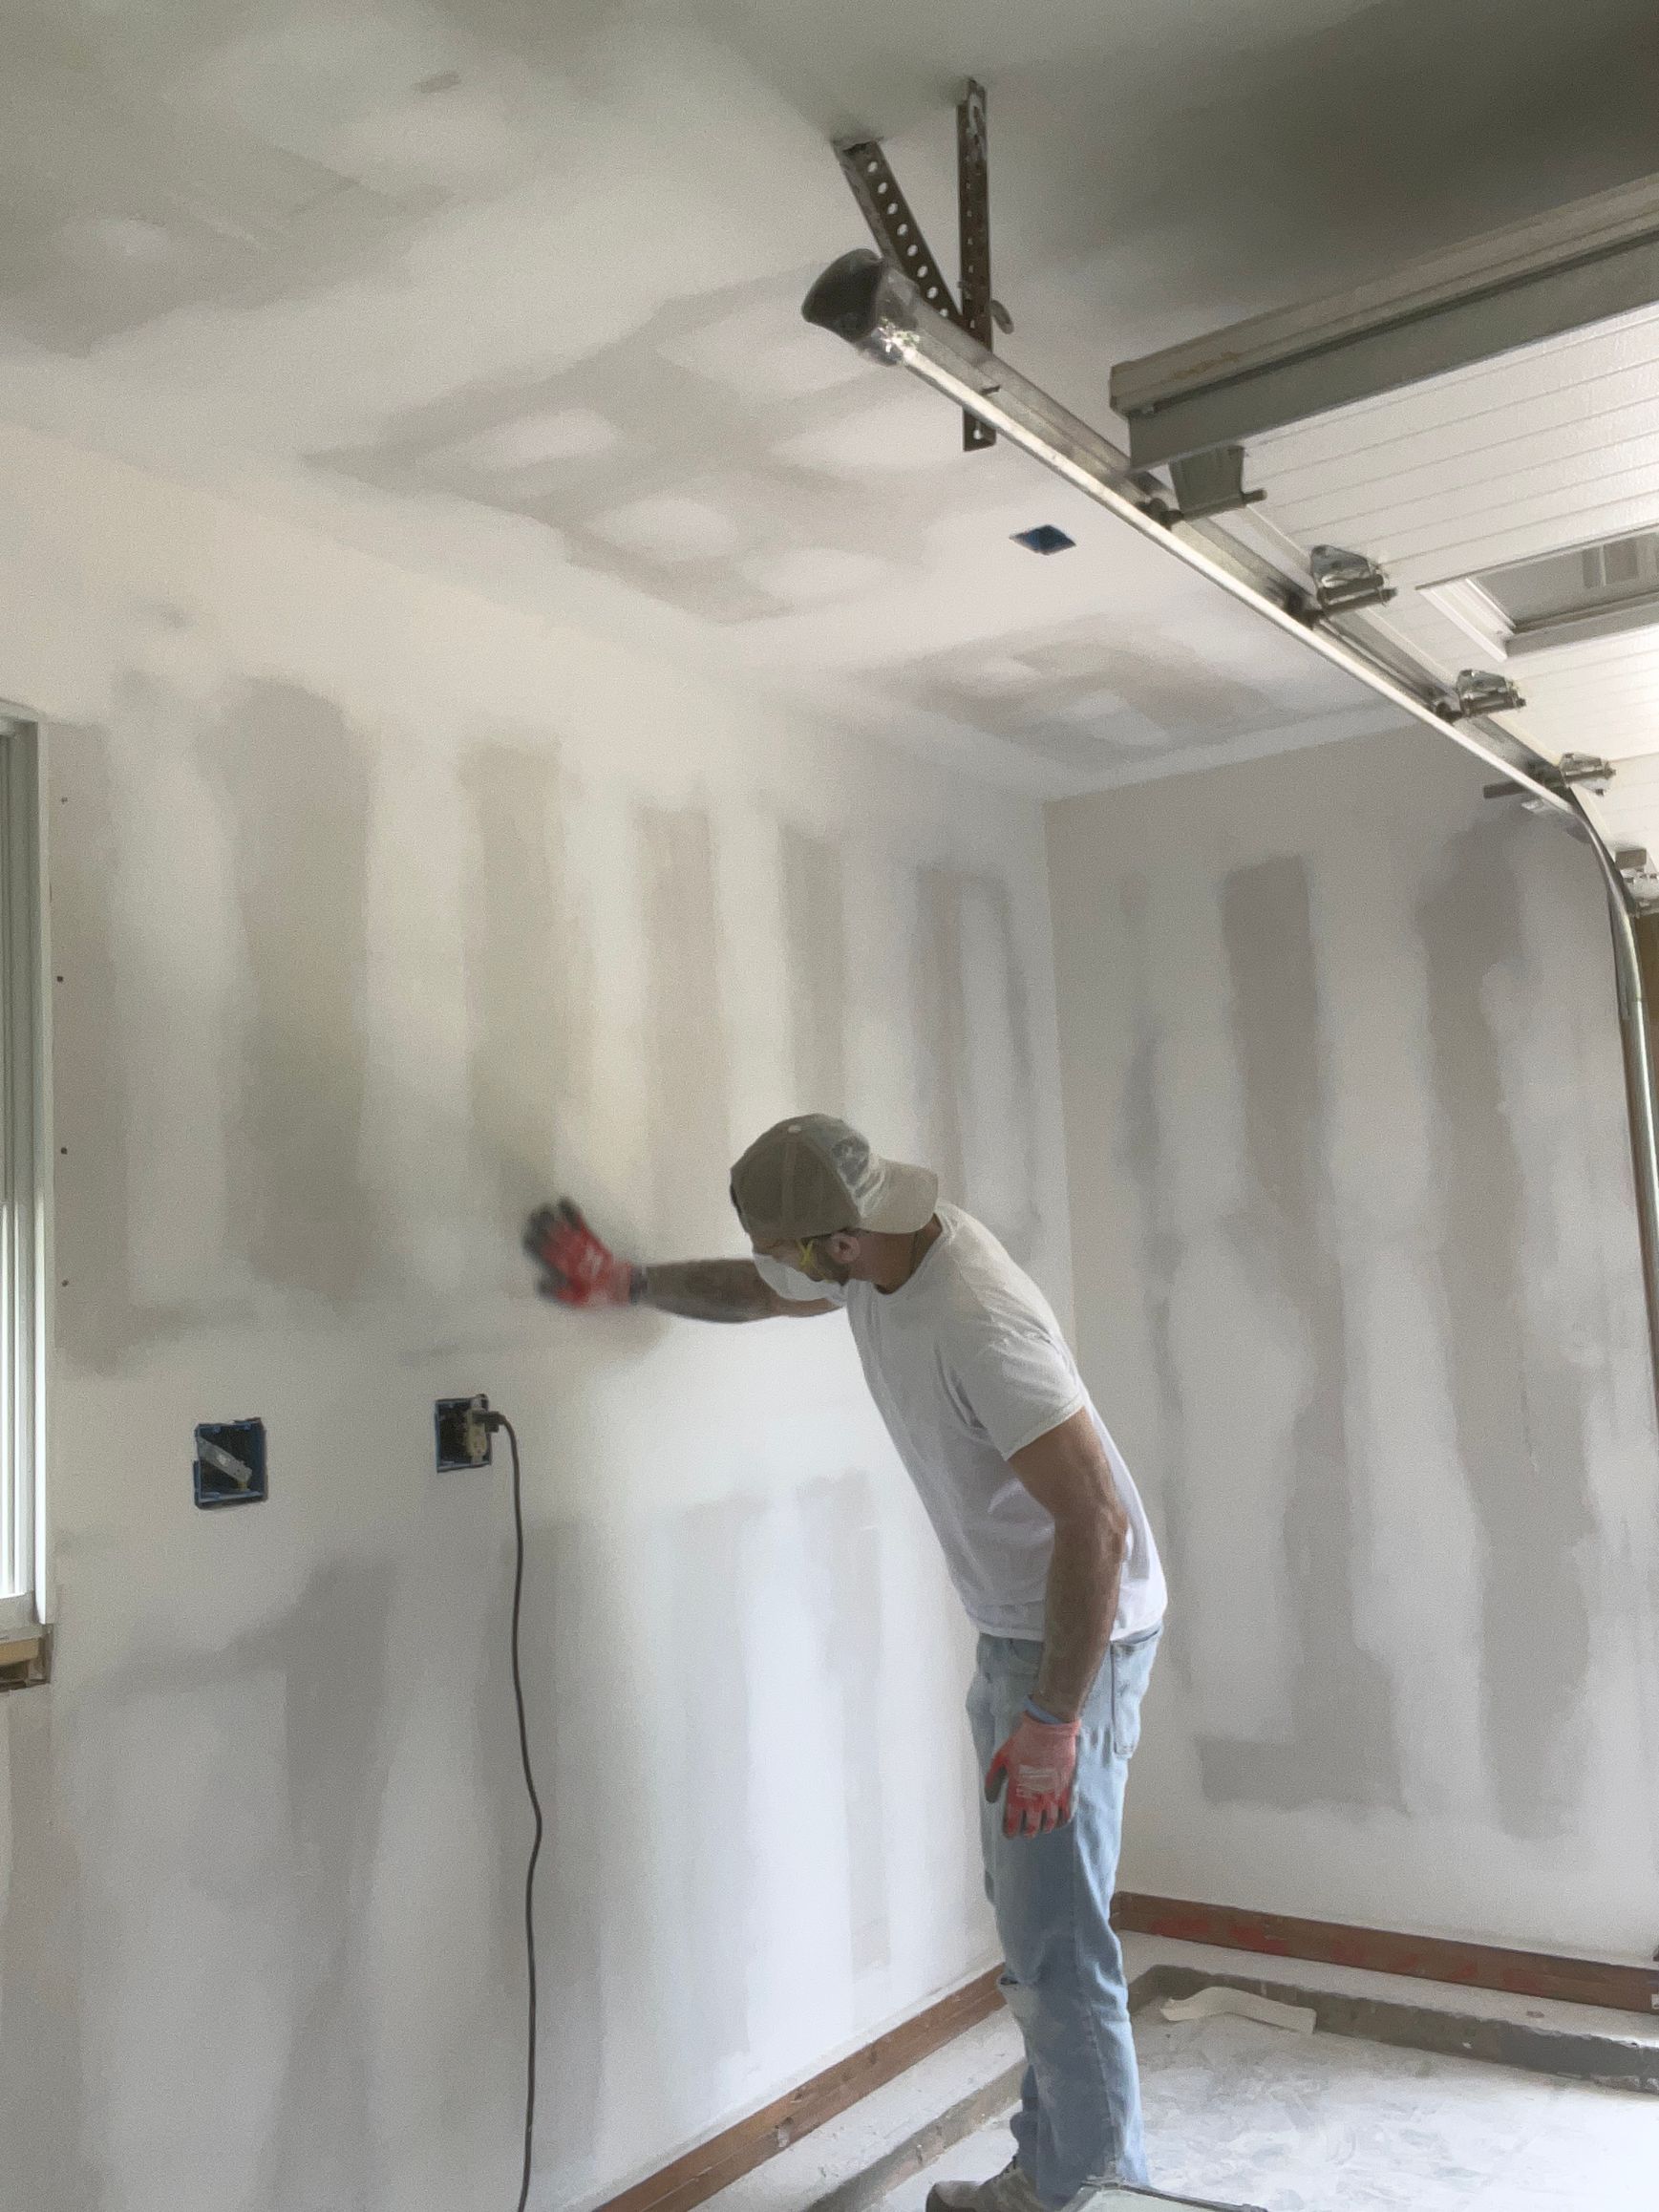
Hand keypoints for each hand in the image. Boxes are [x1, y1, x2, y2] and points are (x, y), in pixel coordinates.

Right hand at [523, 1200, 638, 1306]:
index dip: (538, 1246)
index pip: (550, 1256)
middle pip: (557, 1238)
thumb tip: (539, 1284)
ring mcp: (584, 1244)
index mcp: (569, 1270)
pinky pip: (580, 1223)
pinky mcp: (592, 1237)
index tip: (527, 1237)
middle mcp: (575, 1255)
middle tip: (532, 1216)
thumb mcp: (578, 1300)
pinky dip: (571, 1212)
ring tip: (543, 1208)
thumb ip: (559, 1293)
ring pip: (566, 1229)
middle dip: (544, 1227)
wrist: (621, 1284)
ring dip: (555, 1218)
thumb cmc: (597, 1293)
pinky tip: (563, 1202)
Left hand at [984, 1709, 1079, 1837]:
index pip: (1012, 1824)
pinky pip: (1066, 1816)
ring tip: (1040, 1826)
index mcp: (1017, 1795)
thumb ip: (993, 1781)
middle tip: (1024, 1831)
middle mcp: (1035, 1801)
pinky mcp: (1066, 1792)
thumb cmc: (1022, 1743)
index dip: (1009, 1831)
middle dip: (1026, 1832)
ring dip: (1043, 1828)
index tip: (1009, 1832)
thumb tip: (991, 1800)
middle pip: (1031, 1829)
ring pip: (1049, 1825)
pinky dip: (1061, 1822)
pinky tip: (1057, 1820)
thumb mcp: (1000, 1760)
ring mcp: (1052, 1798)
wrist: (1048, 1732)